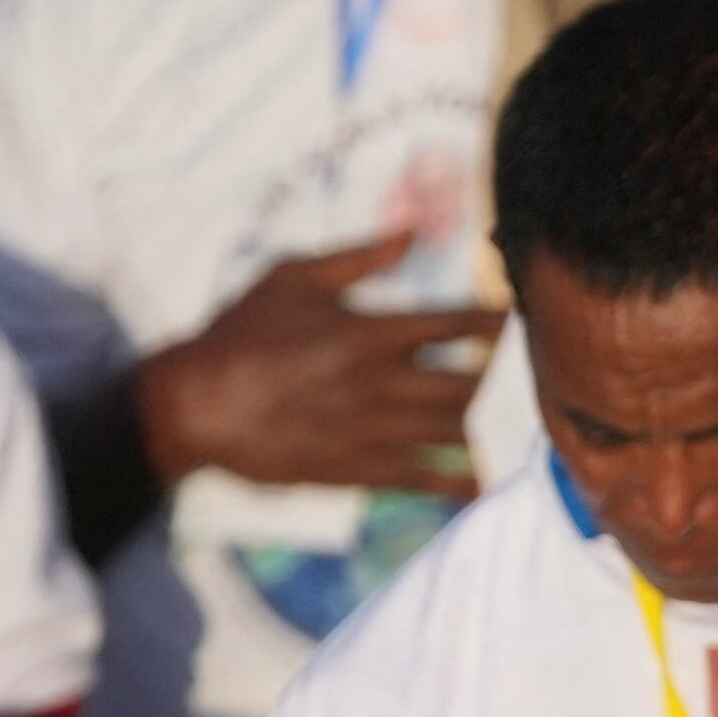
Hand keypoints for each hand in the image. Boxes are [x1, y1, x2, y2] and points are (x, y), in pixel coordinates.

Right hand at [134, 235, 496, 496]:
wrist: (195, 406)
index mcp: (368, 331)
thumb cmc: (240, 332)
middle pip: (469, 383)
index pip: (455, 322)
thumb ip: (358, 258)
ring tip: (513, 420)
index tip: (519, 315)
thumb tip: (411, 232)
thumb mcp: (292, 277)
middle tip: (522, 373)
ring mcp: (371, 432)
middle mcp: (379, 384)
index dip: (496, 318)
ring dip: (489, 426)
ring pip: (454, 431)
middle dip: (502, 378)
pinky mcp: (355, 471)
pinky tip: (483, 483)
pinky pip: (421, 480)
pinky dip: (458, 484)